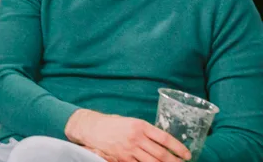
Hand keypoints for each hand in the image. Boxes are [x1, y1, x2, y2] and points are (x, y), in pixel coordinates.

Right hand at [65, 109, 189, 161]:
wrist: (91, 127)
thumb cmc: (113, 124)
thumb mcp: (131, 122)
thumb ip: (146, 131)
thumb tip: (164, 143)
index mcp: (140, 125)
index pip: (164, 137)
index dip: (178, 147)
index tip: (187, 154)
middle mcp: (135, 137)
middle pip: (161, 154)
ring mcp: (129, 149)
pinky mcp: (122, 158)